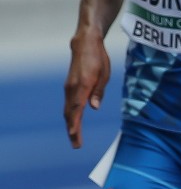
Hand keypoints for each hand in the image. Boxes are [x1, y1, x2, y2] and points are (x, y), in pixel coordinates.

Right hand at [64, 32, 110, 148]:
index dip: (75, 124)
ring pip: (68, 110)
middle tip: (76, 145)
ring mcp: (69, 87)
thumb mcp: (104, 74)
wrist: (85, 43)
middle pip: (70, 113)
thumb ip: (98, 91)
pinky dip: (70, 116)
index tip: (75, 136)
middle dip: (72, 130)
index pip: (77, 109)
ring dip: (71, 124)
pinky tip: (74, 123)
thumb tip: (94, 107)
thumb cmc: (98, 58)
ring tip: (75, 138)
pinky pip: (69, 104)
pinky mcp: (69, 87)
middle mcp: (72, 88)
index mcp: (83, 85)